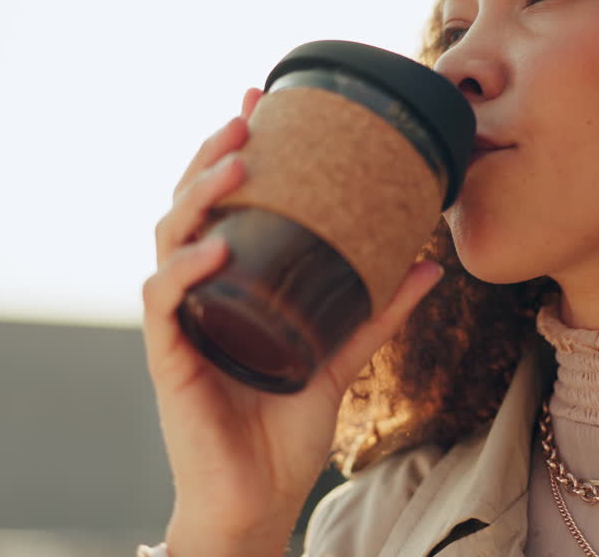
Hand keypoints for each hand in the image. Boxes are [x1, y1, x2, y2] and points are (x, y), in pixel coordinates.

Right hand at [140, 87, 444, 556]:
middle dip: (212, 154)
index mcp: (228, 284)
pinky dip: (186, 269)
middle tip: (247, 114)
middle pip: (187, 206)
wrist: (256, 498)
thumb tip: (432, 263)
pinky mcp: (170, 358)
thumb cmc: (283, 428)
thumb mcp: (339, 356)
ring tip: (240, 161)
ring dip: (200, 194)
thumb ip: (377, 310)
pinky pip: (165, 300)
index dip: (231, 149)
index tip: (260, 100)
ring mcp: (179, 322)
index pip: (220, 203)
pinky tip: (216, 244)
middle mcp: (196, 293)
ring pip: (169, 238)